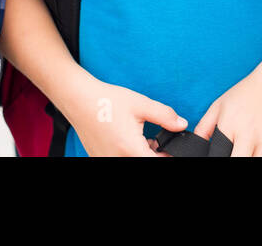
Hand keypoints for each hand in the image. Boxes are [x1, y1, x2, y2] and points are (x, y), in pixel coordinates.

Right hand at [68, 81, 186, 156]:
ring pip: (134, 162)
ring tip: (145, 139)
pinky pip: (121, 160)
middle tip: (156, 140)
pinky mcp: (100, 158)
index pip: (157, 161)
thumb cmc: (107, 101)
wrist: (79, 99)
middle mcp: (117, 160)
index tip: (170, 146)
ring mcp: (107, 161)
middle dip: (155, 154)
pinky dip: (130, 154)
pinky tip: (130, 140)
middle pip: (146, 162)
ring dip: (143, 155)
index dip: (168, 155)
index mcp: (130, 149)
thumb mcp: (141, 104)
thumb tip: (182, 124)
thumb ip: (165, 116)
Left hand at [192, 61, 261, 155]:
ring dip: (250, 162)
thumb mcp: (219, 105)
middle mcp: (248, 134)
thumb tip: (195, 147)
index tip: (219, 156)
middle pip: (237, 162)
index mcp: (229, 125)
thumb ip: (204, 128)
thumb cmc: (247, 93)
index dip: (215, 159)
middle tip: (233, 156)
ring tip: (247, 154)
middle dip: (233, 162)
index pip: (217, 156)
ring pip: (257, 165)